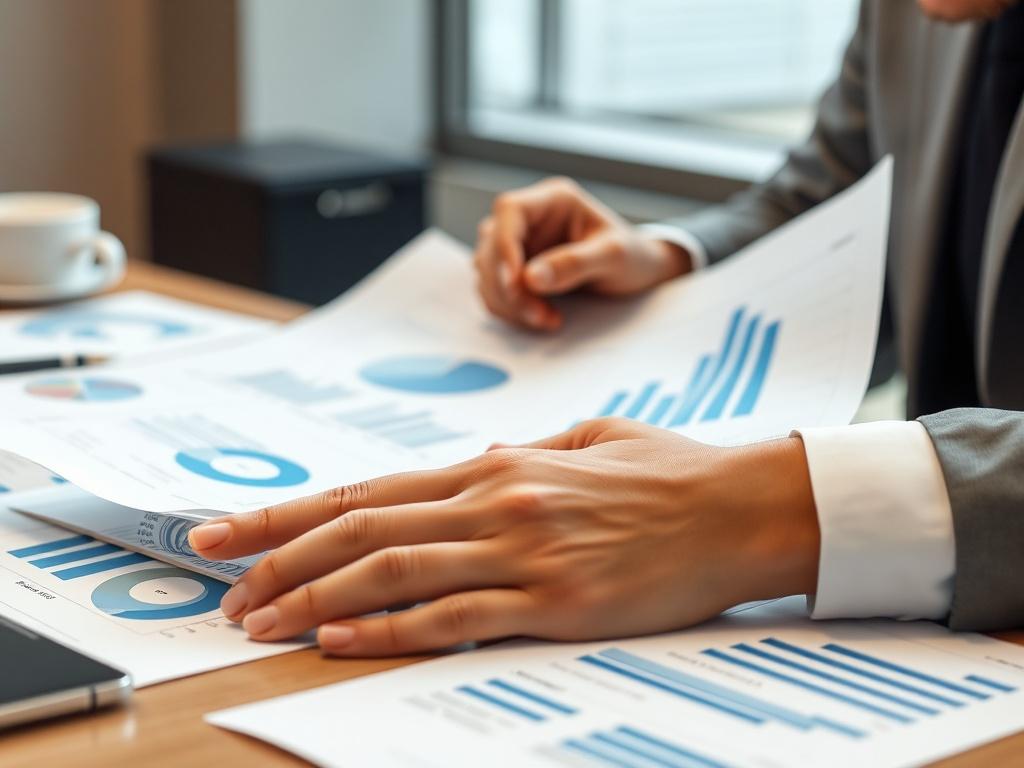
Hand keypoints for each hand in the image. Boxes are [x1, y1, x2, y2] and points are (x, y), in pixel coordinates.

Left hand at [188, 419, 818, 655]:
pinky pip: (453, 616)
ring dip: (312, 595)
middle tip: (220, 584)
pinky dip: (388, 629)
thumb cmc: (667, 471)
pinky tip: (338, 639)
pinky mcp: (555, 598)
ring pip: (391, 570)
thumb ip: (521, 456)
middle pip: (360, 527)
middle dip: (277, 556)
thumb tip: (479, 461)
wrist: (740, 504)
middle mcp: (495, 499)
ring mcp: (522, 549)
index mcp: (497, 465)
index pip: (368, 488)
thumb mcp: (584, 441)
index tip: (228, 528)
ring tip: (257, 619)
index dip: (289, 511)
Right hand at [474, 177, 691, 331]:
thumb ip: (574, 264)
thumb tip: (530, 278)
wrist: (639, 276)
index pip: (509, 210)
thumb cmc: (633, 257)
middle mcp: (530, 218)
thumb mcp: (613, 257)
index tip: (516, 282)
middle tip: (539, 315)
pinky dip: (509, 310)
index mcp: (554, 200)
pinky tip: (540, 318)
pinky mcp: (514, 271)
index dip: (504, 245)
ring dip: (508, 302)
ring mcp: (518, 245)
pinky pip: (494, 290)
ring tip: (547, 320)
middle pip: (491, 245)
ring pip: (486, 272)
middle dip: (508, 287)